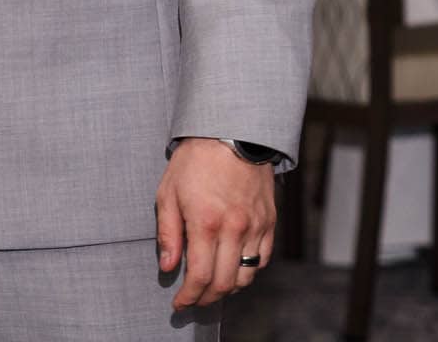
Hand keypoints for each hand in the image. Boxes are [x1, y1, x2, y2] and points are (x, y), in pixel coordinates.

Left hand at [156, 137, 275, 310]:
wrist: (231, 134)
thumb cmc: (195, 160)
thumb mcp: (168, 192)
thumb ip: (168, 233)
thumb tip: (168, 267)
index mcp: (206, 222)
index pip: (200, 276)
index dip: (189, 296)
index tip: (180, 303)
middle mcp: (234, 229)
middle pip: (225, 283)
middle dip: (207, 299)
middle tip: (194, 300)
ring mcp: (255, 227)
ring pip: (246, 276)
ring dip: (228, 289)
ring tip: (212, 288)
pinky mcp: (269, 223)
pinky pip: (262, 260)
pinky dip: (248, 272)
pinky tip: (233, 269)